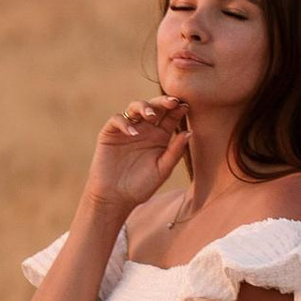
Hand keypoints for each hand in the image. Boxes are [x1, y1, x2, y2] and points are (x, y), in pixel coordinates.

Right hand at [83, 95, 186, 215]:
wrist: (116, 198)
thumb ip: (175, 152)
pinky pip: (117, 120)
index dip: (177, 109)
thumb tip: (189, 132)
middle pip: (155, 107)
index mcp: (160, 136)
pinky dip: (124, 123)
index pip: (170, 117)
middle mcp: (145, 129)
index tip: (185, 106)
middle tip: (172, 101)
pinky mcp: (110, 133)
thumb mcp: (162, 170)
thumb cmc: (141, 186)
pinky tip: (132, 133)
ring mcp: (128, 129)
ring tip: (150, 115)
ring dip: (144, 106)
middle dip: (163, 101)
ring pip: (135, 107)